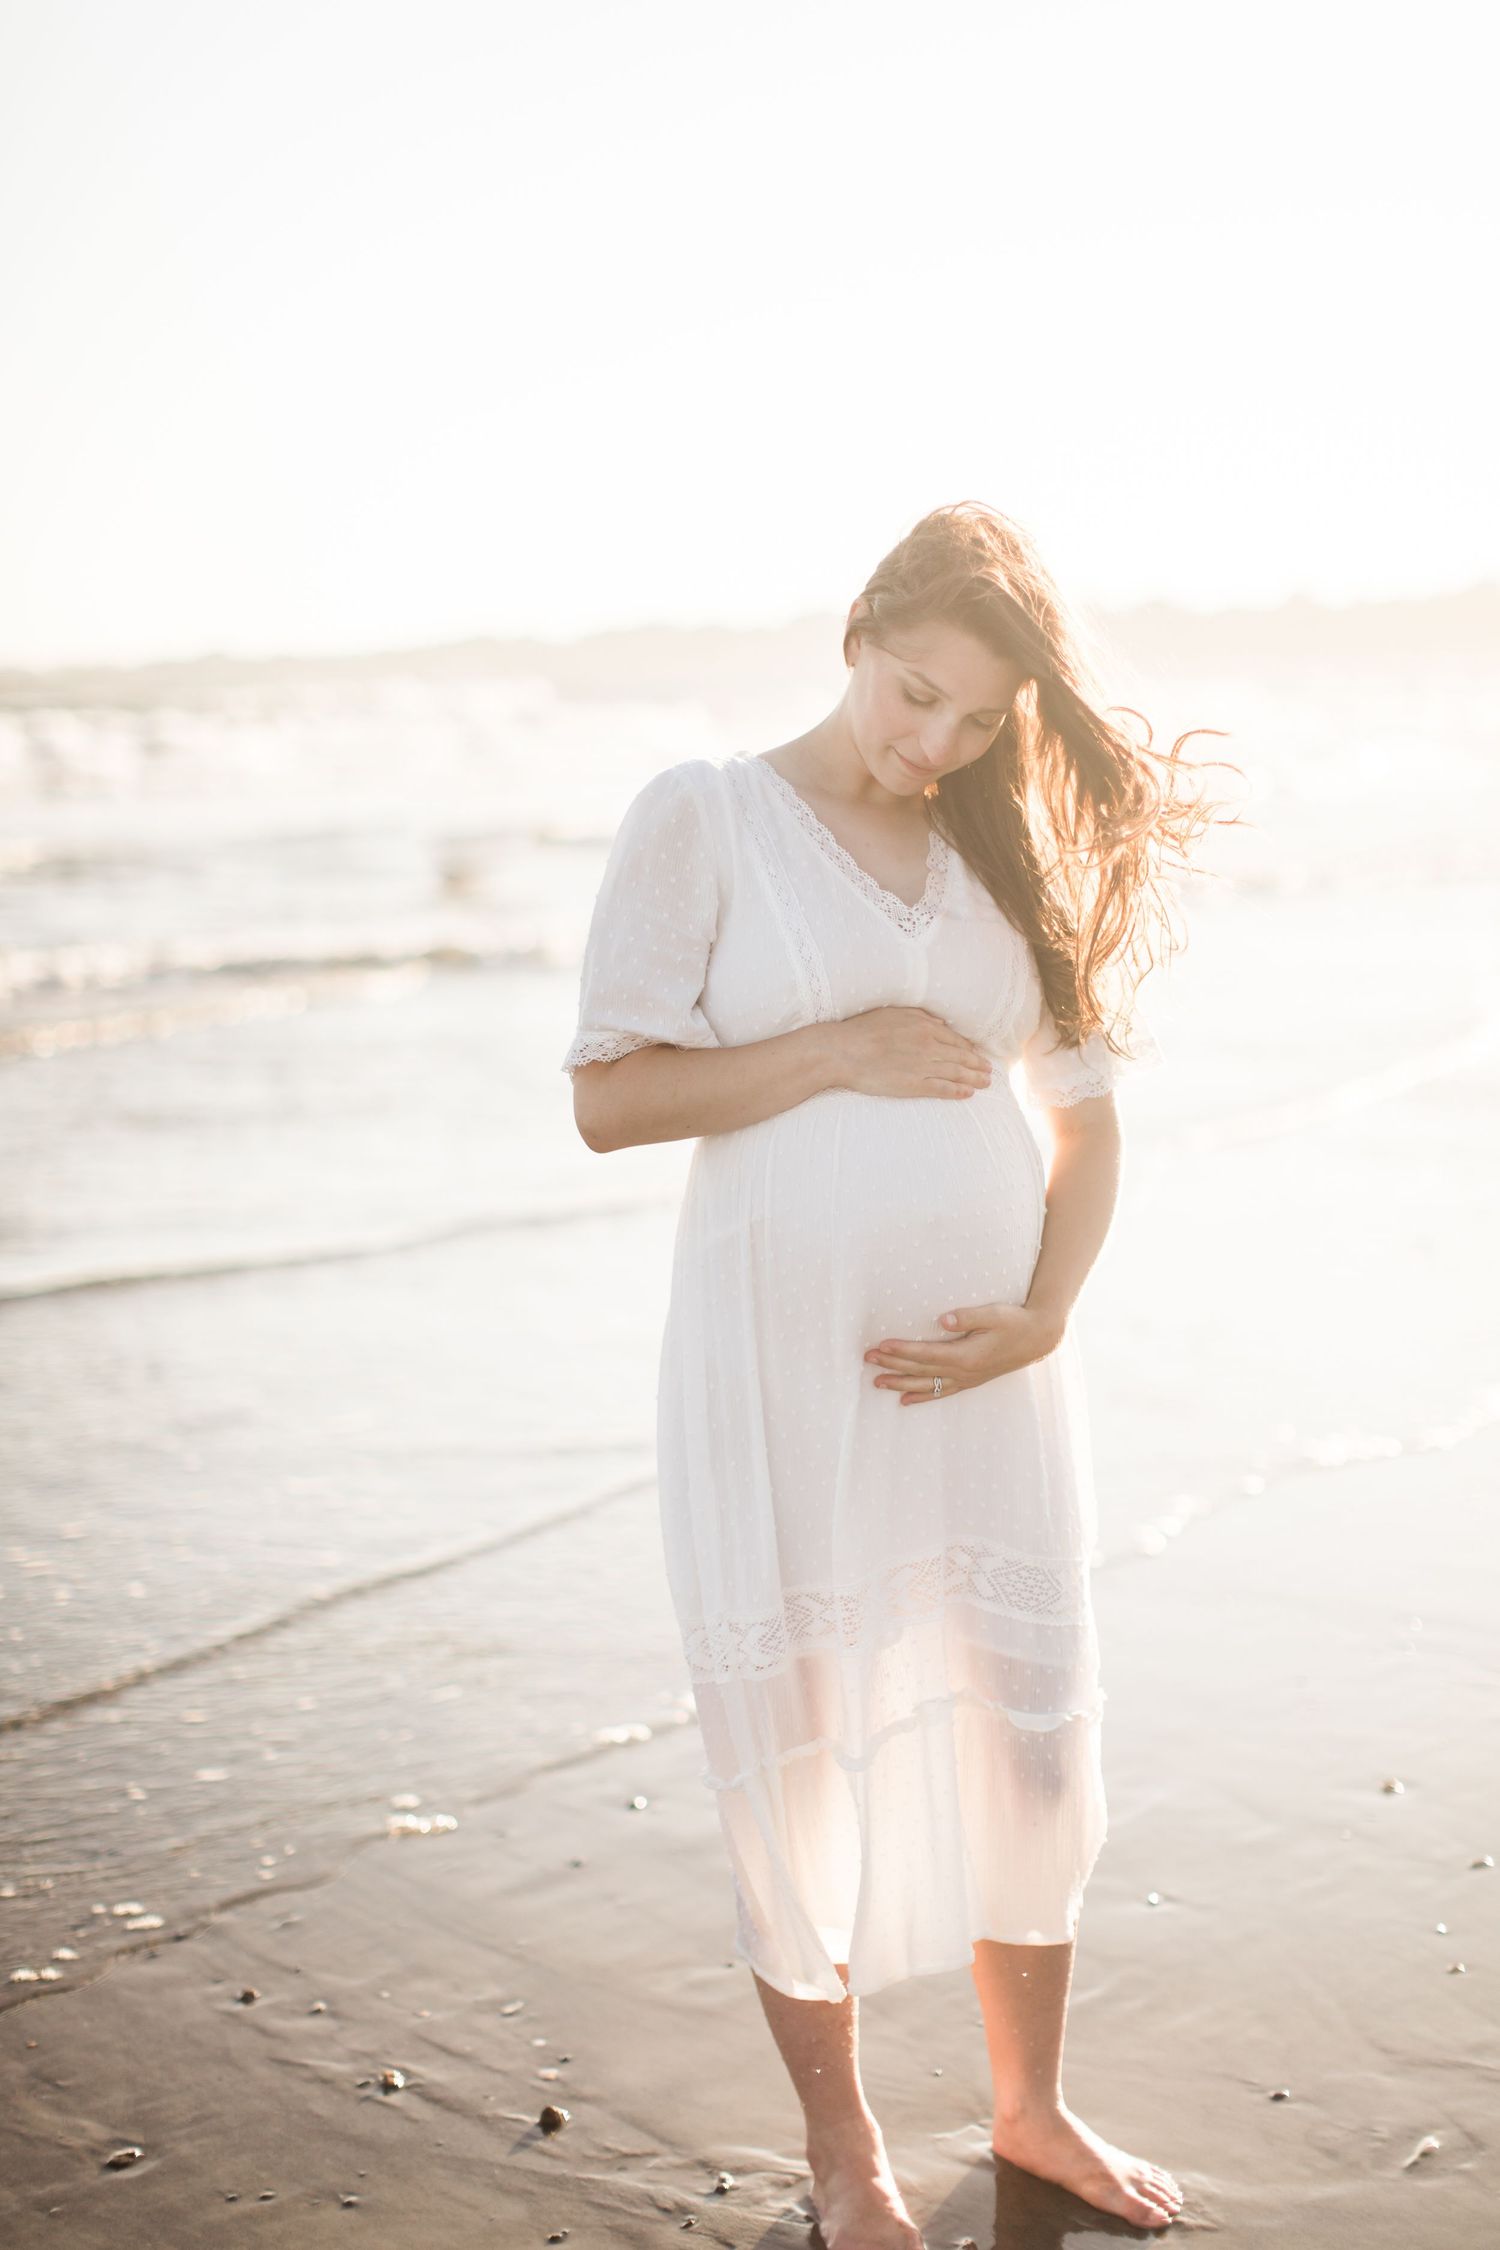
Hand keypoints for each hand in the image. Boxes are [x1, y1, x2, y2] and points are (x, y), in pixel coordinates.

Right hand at [828, 1006, 992, 1099]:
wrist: (844, 1051)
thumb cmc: (864, 1029)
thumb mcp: (894, 1013)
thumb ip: (920, 1017)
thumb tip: (940, 1024)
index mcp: (924, 1027)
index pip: (955, 1040)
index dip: (970, 1049)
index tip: (978, 1055)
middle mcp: (929, 1046)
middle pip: (961, 1057)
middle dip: (977, 1065)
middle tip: (989, 1072)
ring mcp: (923, 1066)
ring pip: (956, 1073)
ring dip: (974, 1079)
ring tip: (985, 1084)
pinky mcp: (914, 1085)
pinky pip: (942, 1089)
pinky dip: (957, 1091)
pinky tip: (968, 1094)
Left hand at [862, 1300, 1065, 1402]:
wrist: (1038, 1338)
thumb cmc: (1015, 1322)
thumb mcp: (994, 1314)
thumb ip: (967, 1316)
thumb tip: (941, 1319)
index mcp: (966, 1355)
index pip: (925, 1354)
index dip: (902, 1350)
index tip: (881, 1345)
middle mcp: (963, 1371)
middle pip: (920, 1370)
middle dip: (892, 1365)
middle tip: (868, 1359)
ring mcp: (966, 1379)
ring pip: (926, 1384)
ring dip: (900, 1383)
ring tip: (877, 1383)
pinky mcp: (971, 1380)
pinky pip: (941, 1392)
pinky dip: (922, 1396)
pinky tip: (905, 1401)